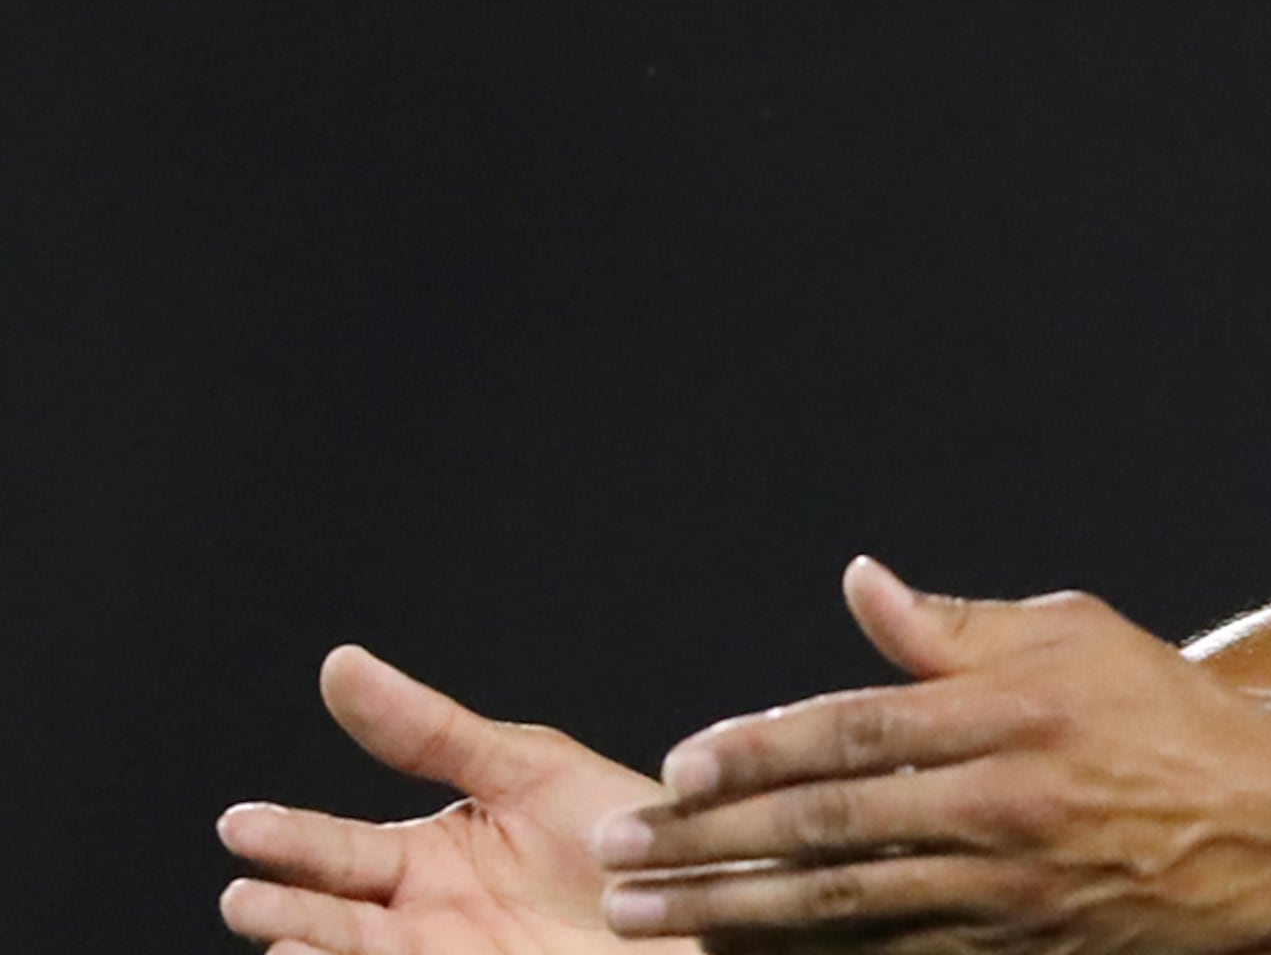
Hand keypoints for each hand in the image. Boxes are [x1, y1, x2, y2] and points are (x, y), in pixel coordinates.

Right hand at [217, 645, 687, 954]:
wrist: (710, 899)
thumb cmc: (624, 830)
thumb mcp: (527, 769)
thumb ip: (431, 732)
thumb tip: (339, 665)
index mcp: (427, 857)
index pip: (336, 849)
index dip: (287, 838)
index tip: (240, 825)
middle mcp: (423, 918)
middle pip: (332, 915)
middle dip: (285, 905)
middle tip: (246, 893)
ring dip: (312, 947)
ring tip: (283, 936)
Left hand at [598, 558, 1270, 952]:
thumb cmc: (1169, 716)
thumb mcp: (1079, 638)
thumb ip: (959, 627)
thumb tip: (861, 583)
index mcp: (1015, 714)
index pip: (856, 730)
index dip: (758, 749)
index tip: (675, 766)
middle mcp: (1008, 806)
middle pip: (829, 827)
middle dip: (708, 842)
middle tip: (616, 853)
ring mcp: (1014, 893)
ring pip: (846, 910)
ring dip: (733, 913)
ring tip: (648, 916)